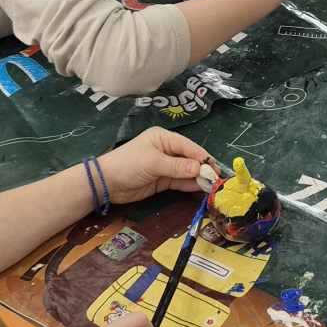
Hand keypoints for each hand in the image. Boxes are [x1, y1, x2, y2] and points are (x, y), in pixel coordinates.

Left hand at [96, 128, 213, 205]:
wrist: (108, 183)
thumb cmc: (129, 164)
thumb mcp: (154, 163)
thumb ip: (178, 166)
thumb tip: (200, 170)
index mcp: (164, 138)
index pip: (189, 146)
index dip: (203, 157)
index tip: (216, 168)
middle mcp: (167, 150)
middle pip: (190, 159)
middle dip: (203, 168)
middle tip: (218, 179)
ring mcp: (166, 166)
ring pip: (187, 171)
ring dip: (199, 178)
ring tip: (213, 186)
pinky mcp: (163, 180)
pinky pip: (181, 181)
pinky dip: (191, 185)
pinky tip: (201, 189)